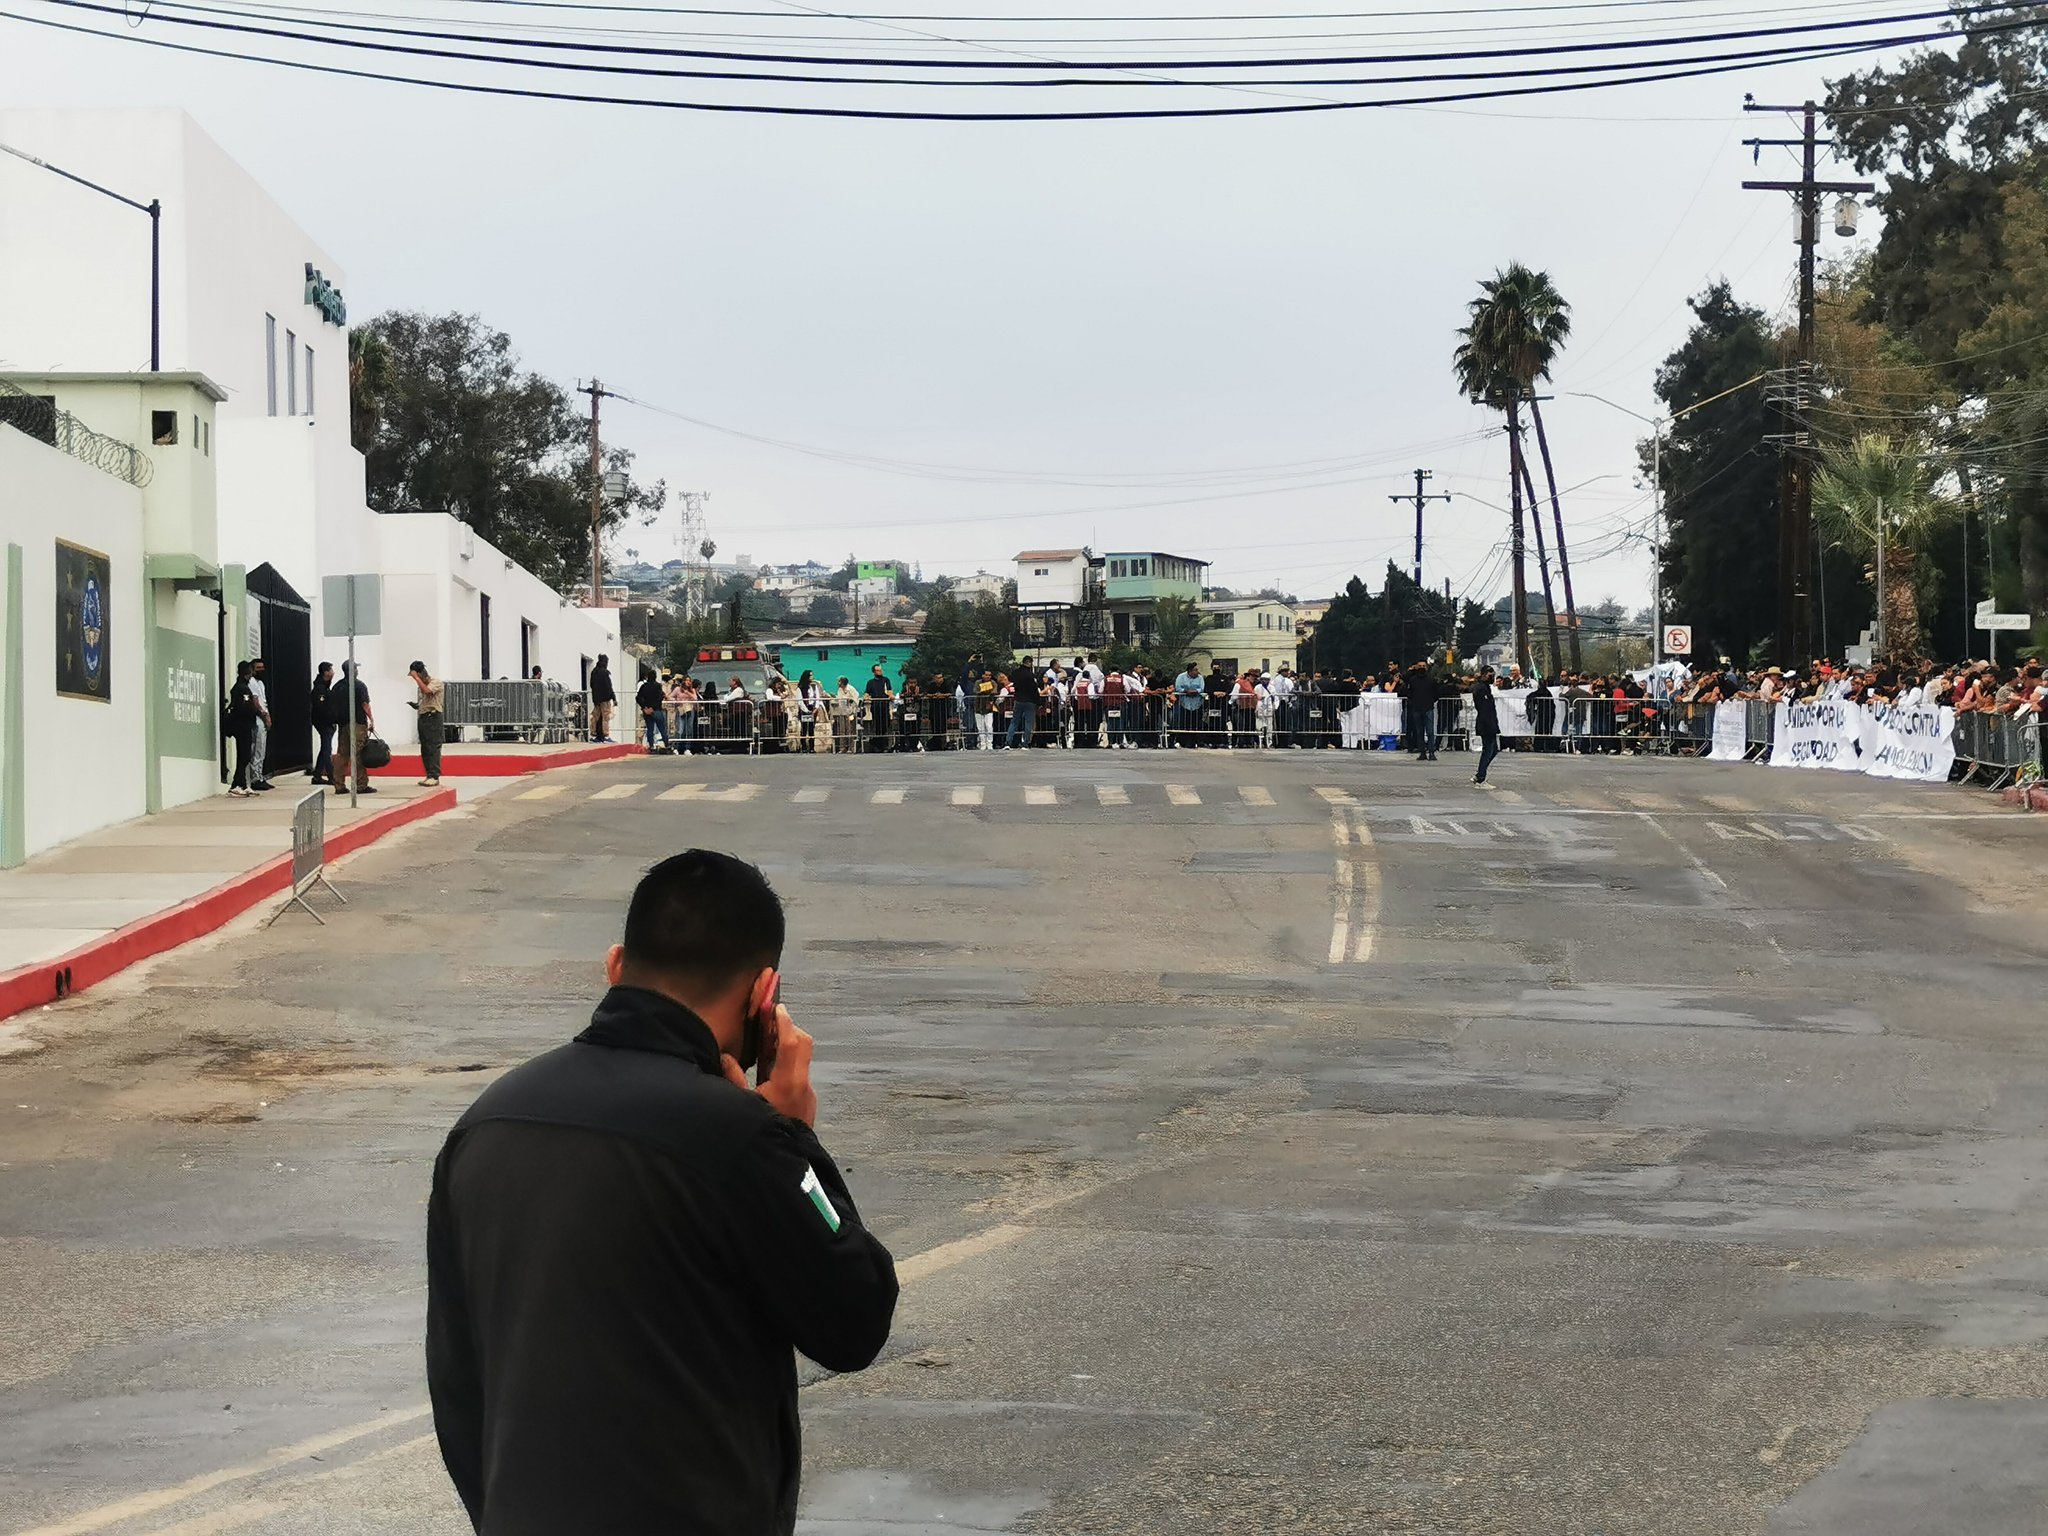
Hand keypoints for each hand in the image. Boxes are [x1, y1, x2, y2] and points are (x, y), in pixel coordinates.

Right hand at [719, 1006, 816, 1127]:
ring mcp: (808, 1093)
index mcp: (788, 1083)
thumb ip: (733, 1079)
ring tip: (766, 1041)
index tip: (776, 1007)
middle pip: (803, 1044)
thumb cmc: (764, 1136)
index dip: (783, 1021)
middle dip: (788, 1028)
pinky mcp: (807, 1101)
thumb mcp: (743, 1107)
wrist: (788, 1164)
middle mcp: (803, 1085)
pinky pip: (799, 1074)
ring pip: (802, 1059)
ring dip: (787, 1046)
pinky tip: (770, 1069)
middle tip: (770, 1020)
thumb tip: (724, 1057)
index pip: (791, 1042)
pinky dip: (787, 1064)